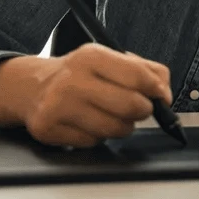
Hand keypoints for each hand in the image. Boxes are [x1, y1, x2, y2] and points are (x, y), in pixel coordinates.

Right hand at [0, 43, 172, 146]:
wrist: (33, 87)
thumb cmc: (80, 74)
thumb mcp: (110, 59)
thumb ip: (146, 70)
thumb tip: (164, 94)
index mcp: (92, 56)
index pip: (138, 76)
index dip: (156, 90)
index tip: (161, 97)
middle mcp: (73, 79)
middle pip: (130, 106)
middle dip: (142, 111)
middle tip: (139, 109)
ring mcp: (59, 105)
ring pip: (114, 129)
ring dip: (122, 126)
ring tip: (113, 115)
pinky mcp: (49, 129)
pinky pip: (92, 142)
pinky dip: (97, 136)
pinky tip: (89, 123)